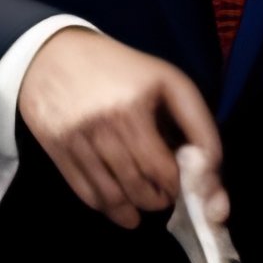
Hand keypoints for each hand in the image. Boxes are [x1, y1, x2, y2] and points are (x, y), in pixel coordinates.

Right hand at [18, 27, 225, 232]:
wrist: (53, 53)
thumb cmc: (123, 70)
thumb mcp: (170, 83)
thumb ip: (198, 127)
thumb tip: (209, 175)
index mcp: (134, 107)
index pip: (165, 170)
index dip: (180, 186)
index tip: (185, 185)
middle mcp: (103, 124)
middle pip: (140, 188)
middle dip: (159, 200)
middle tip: (165, 195)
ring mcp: (76, 139)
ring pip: (113, 197)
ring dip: (135, 209)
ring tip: (144, 203)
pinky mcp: (57, 150)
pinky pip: (86, 193)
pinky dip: (108, 208)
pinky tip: (121, 208)